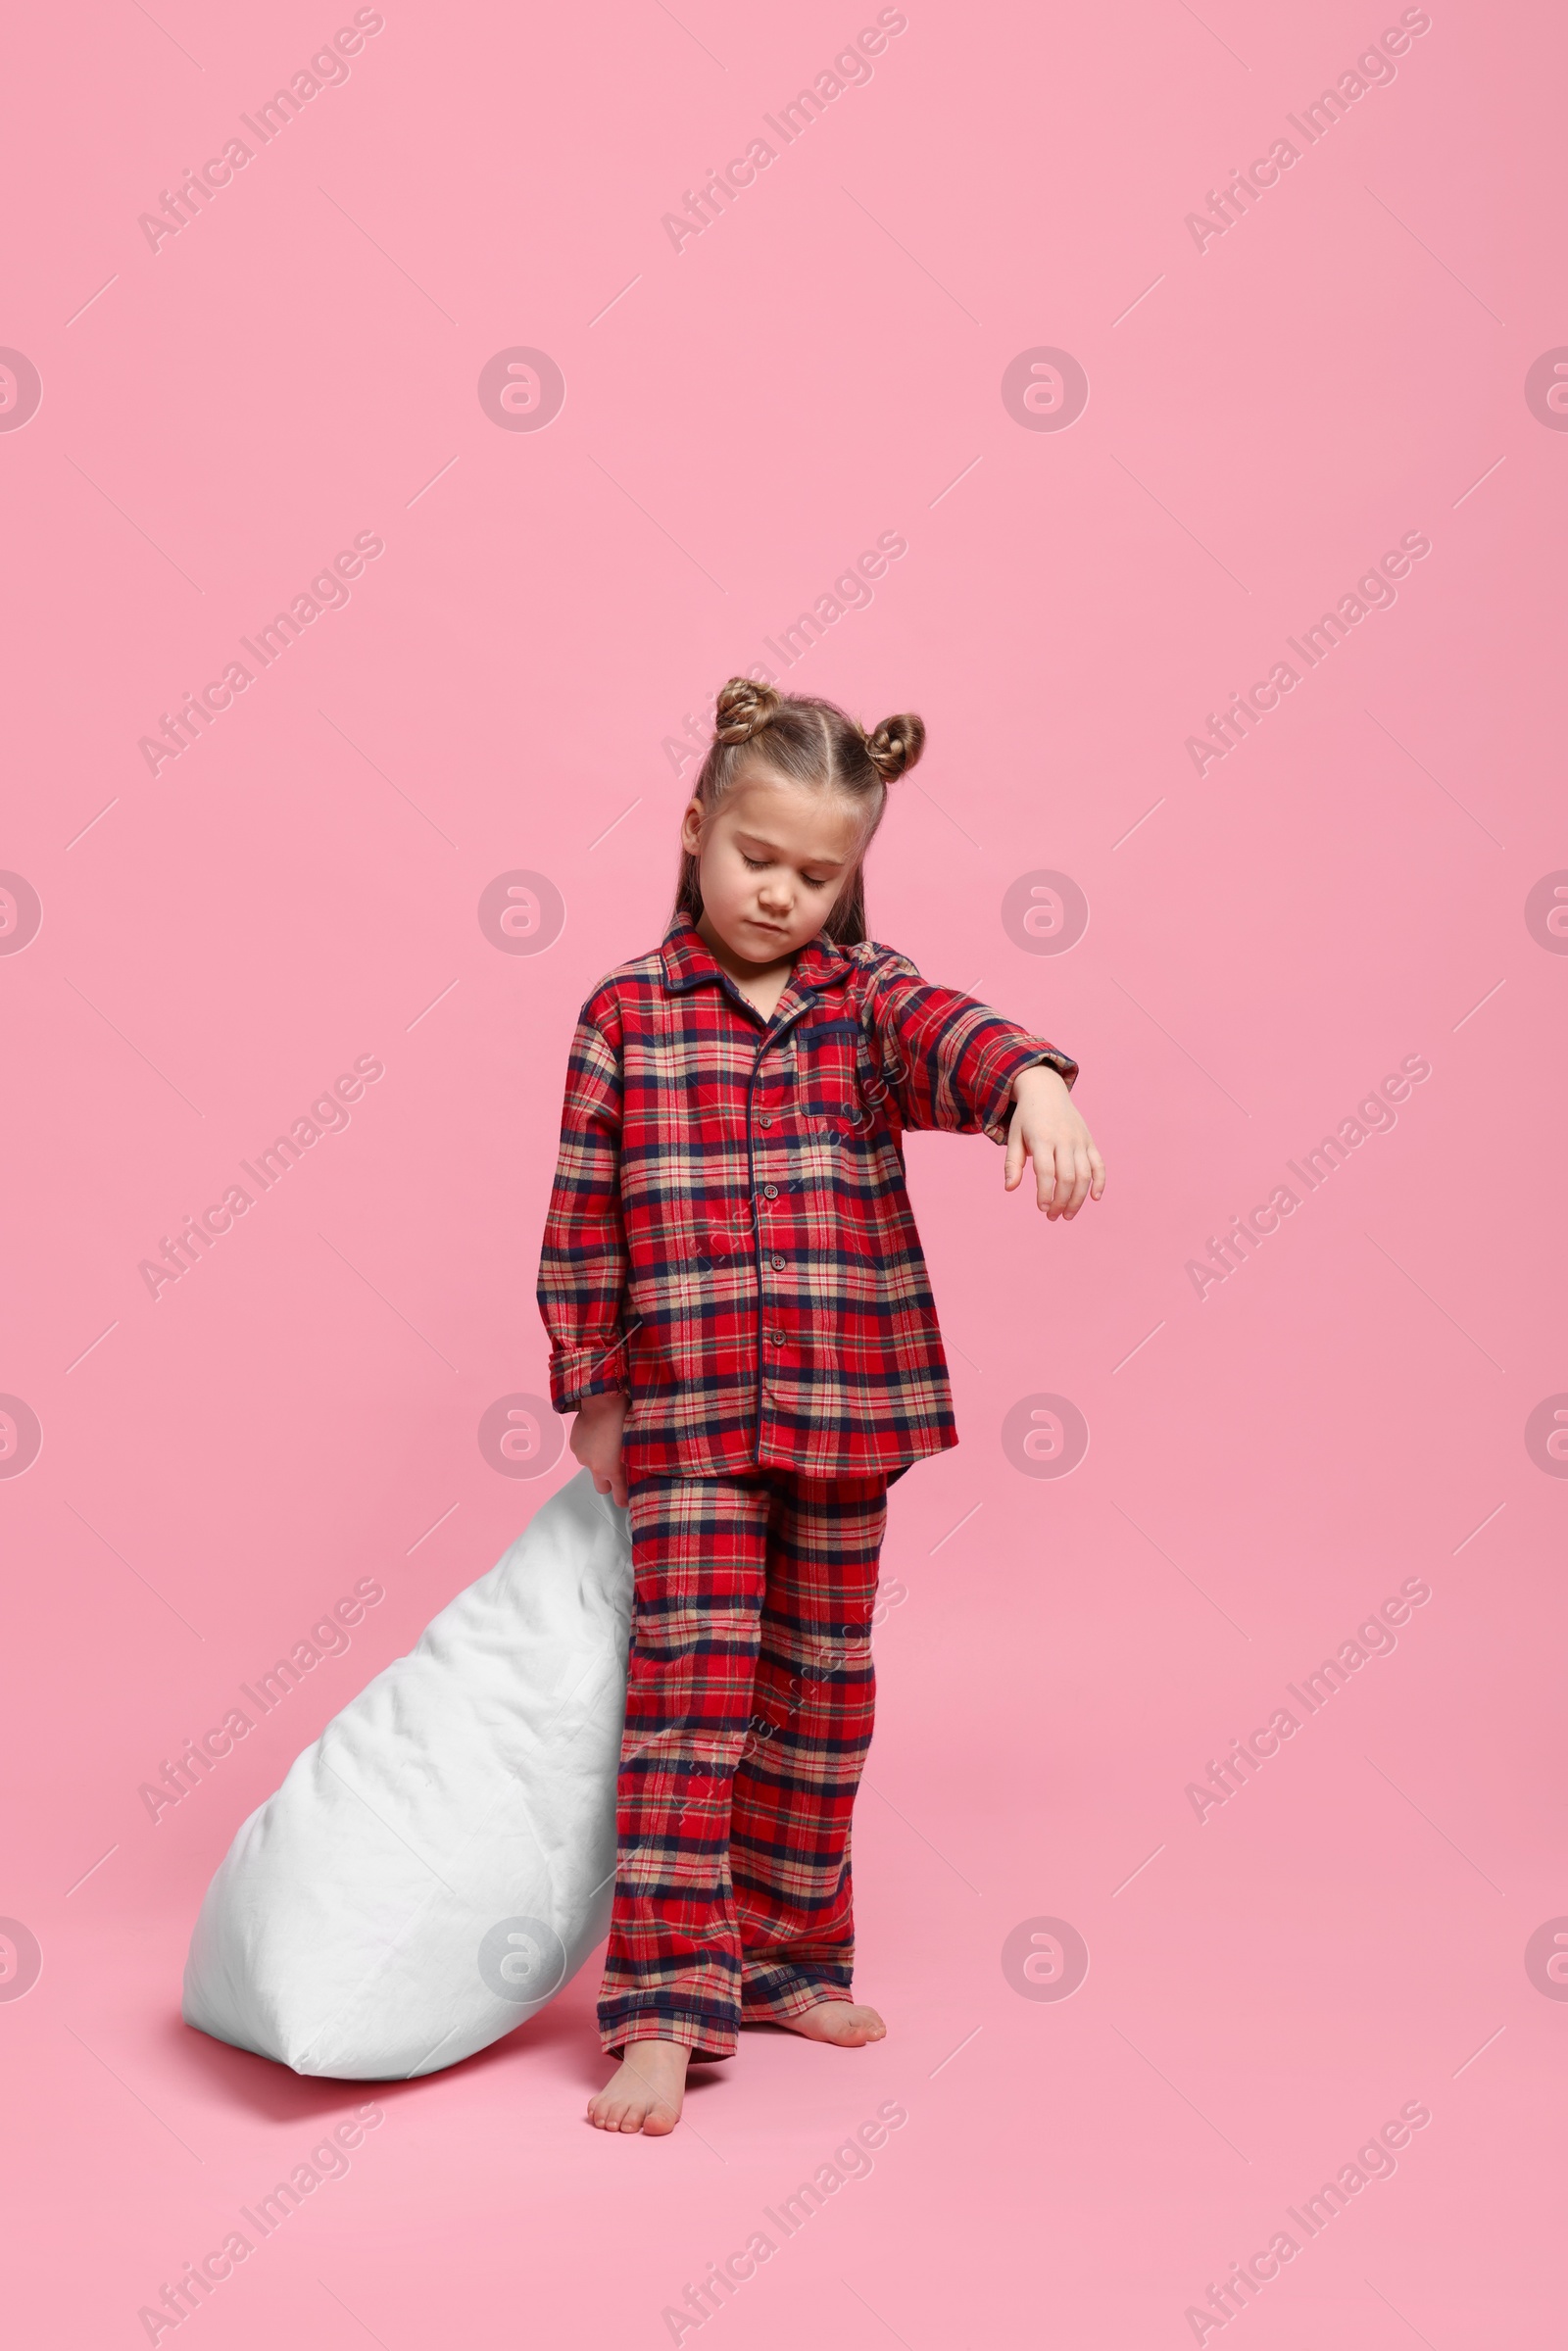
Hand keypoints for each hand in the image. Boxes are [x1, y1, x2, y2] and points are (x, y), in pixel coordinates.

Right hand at [570, 1390, 629, 1506]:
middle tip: (616, 1470)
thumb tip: (638, 1473)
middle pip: (602, 1488)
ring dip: (598, 1461)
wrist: (603, 1400)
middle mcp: (596, 1468)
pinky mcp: (575, 1446)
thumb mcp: (636, 1445)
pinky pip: (583, 1453)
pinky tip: (597, 1435)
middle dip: (608, 1483)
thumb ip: (634, 1464)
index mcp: (614, 1470)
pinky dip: (589, 1448)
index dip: (624, 1499)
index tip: (627, 1499)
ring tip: (607, 1443)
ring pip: (592, 1467)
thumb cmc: (624, 1418)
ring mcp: (583, 1457)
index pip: (619, 1497)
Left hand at [1004, 1065, 1105, 1219]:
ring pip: (1085, 1174)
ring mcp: (1079, 1140)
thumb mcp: (1014, 1137)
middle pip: (1067, 1177)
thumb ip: (1012, 1163)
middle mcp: (1064, 1139)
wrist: (1046, 1090)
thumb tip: (1009, 1189)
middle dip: (1061, 1202)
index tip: (1042, 1209)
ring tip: (1068, 1215)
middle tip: (1053, 1217)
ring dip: (1078, 1198)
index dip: (1045, 1193)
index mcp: (1042, 1138)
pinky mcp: (1090, 1141)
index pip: (1046, 1172)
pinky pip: (1099, 1164)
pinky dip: (1100, 1181)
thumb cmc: (1026, 1118)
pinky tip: (1095, 1198)